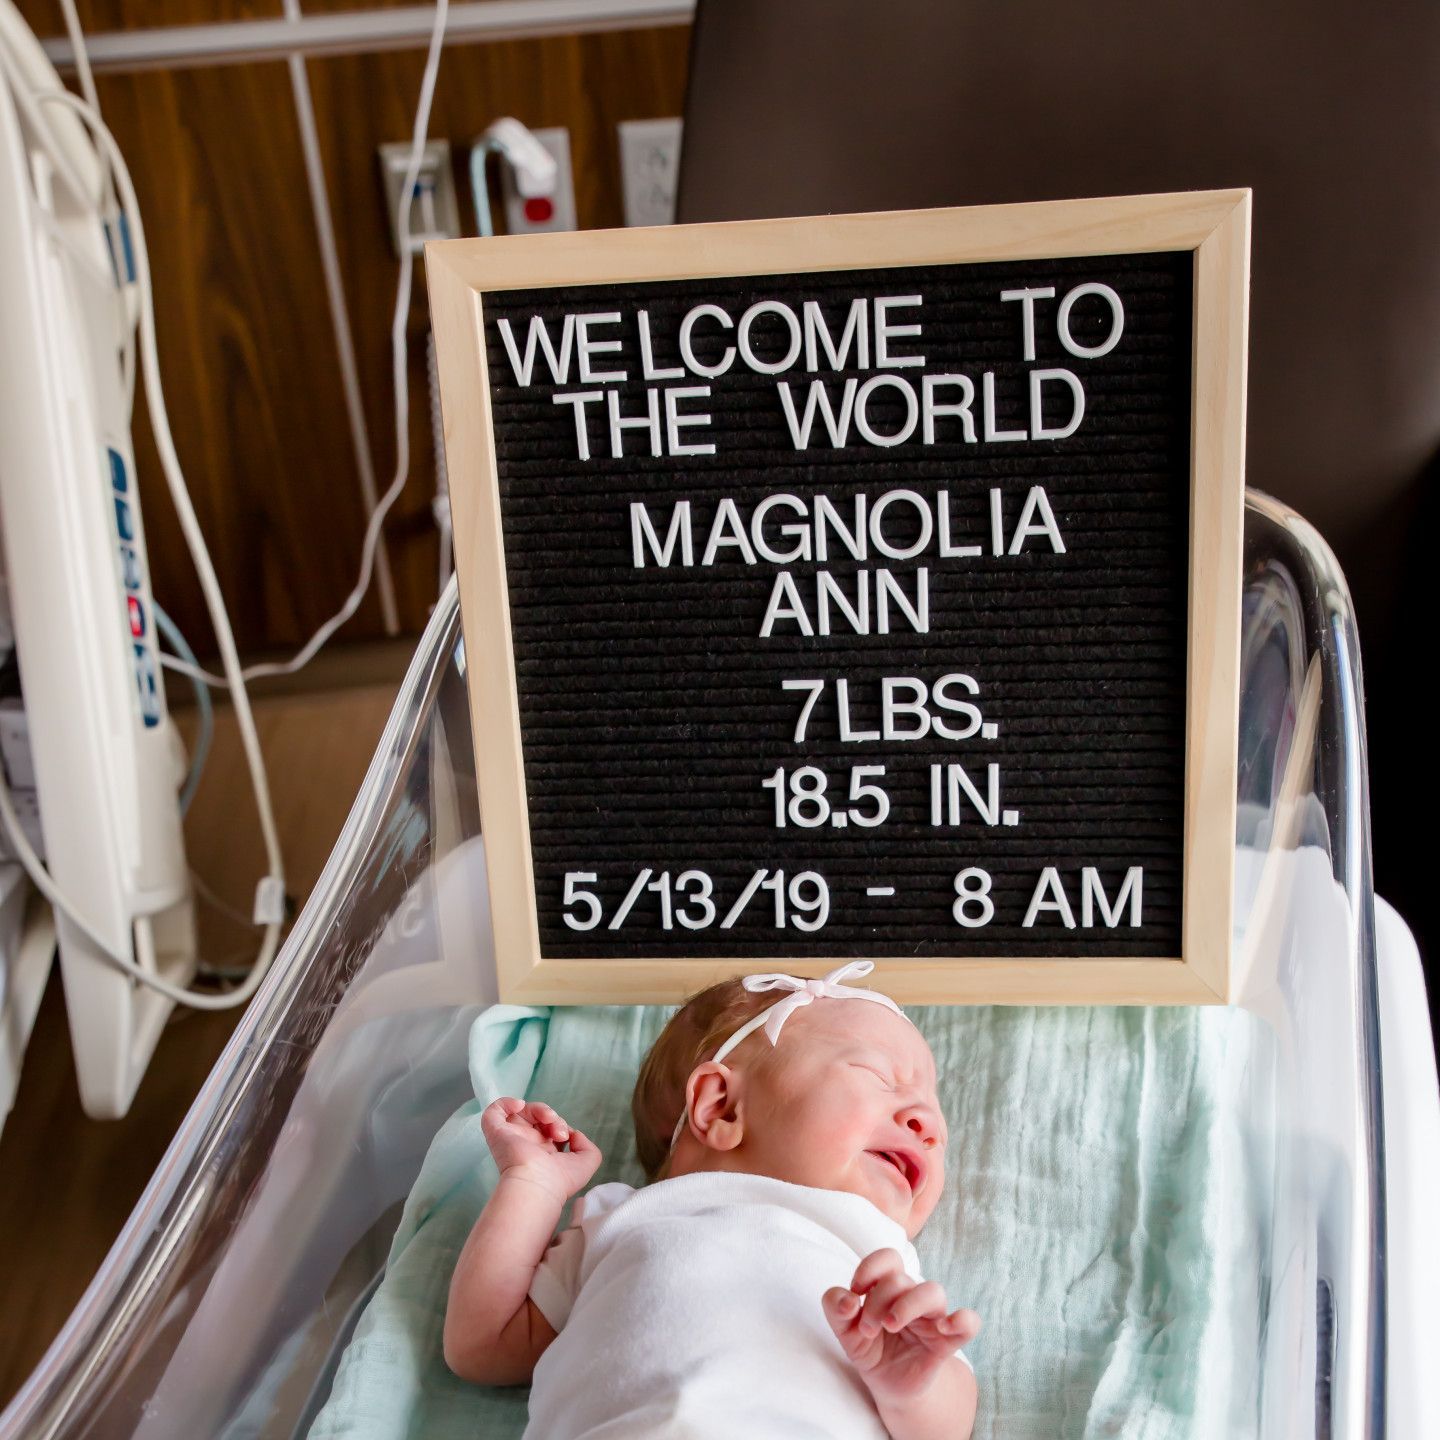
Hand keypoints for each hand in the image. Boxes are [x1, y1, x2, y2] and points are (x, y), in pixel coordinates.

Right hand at [481, 1098, 601, 1201]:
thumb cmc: (560, 1179)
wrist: (537, 1185)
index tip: (567, 1137)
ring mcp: (511, 1137)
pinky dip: (507, 1102)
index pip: (549, 1130)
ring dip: (539, 1108)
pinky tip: (520, 1106)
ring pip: (521, 1112)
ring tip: (548, 1119)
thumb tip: (574, 1134)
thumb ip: (586, 1145)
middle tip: (559, 1132)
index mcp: (543, 1154)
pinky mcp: (496, 1132)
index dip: (561, 1126)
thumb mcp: (587, 1162)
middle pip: (537, 1118)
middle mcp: (526, 1145)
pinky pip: (494, 1111)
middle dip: (554, 1117)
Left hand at [822, 1249, 980, 1406]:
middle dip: (877, 1302)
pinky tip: (943, 1327)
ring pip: (933, 1291)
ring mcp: (932, 1318)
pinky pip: (969, 1323)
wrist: (888, 1386)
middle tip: (868, 1329)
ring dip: (907, 1305)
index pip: (889, 1258)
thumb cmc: (870, 1349)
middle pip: (902, 1280)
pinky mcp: (946, 1343)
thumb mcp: (845, 1331)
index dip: (870, 1268)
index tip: (856, 1291)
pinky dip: (962, 1320)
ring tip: (891, 1326)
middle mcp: (913, 1297)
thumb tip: (848, 1300)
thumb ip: (836, 1308)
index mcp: (890, 1287)